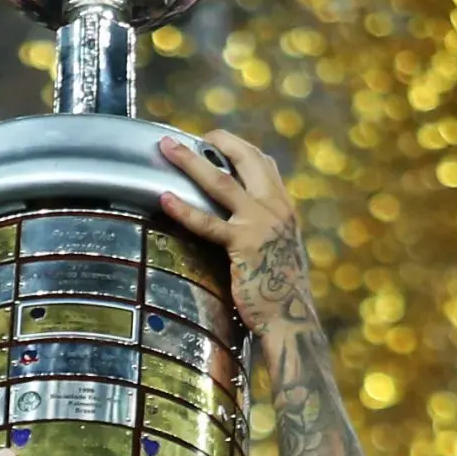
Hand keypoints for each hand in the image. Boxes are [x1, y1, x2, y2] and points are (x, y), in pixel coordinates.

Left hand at [153, 129, 313, 335]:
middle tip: (185, 137)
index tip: (214, 141)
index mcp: (284, 207)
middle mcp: (275, 208)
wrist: (292, 319)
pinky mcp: (244, 244)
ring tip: (166, 147)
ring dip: (191, 161)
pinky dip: (184, 209)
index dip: (237, 148)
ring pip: (220, 182)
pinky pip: (208, 223)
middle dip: (216, 140)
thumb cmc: (281, 291)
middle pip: (245, 158)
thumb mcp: (279, 249)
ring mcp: (260, 223)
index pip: (263, 163)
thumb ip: (263, 229)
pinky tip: (165, 198)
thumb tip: (240, 222)